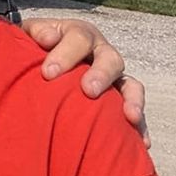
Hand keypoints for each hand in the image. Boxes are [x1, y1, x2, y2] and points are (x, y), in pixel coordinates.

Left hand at [22, 16, 149, 145]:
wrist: (43, 60)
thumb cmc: (36, 47)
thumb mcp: (32, 34)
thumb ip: (37, 32)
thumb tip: (48, 38)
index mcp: (79, 35)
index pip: (78, 39)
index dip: (65, 54)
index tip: (48, 74)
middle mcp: (101, 53)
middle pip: (110, 59)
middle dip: (101, 75)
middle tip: (88, 91)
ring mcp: (113, 77)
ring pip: (130, 85)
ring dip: (132, 100)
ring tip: (130, 117)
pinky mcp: (120, 100)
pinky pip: (134, 112)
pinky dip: (139, 127)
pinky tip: (142, 143)